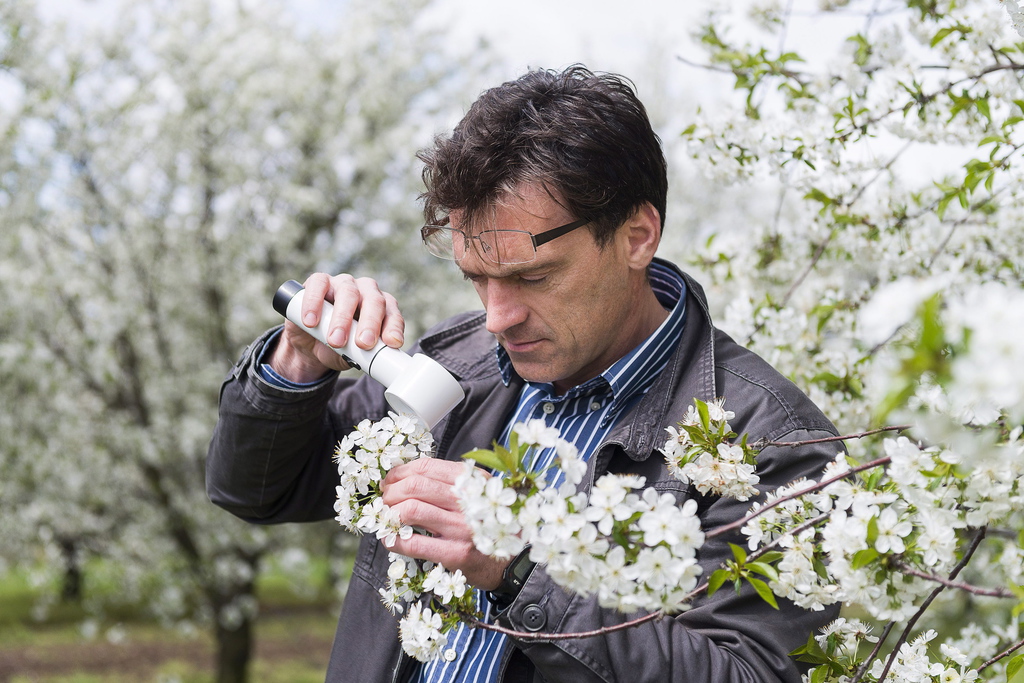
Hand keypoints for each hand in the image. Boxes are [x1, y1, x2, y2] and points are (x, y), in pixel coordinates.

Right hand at [269, 272, 404, 382]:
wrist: (311, 346)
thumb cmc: (340, 348)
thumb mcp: (354, 356)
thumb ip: (363, 355)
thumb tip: (369, 361)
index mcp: (382, 308)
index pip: (393, 314)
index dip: (393, 327)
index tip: (392, 343)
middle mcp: (366, 292)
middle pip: (374, 301)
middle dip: (370, 323)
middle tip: (363, 343)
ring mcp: (344, 284)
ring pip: (348, 292)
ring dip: (342, 318)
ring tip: (334, 340)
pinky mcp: (319, 282)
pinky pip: (319, 284)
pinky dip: (314, 302)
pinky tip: (311, 321)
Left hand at [381, 458, 507, 589]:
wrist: (513, 562)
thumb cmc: (487, 525)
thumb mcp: (478, 495)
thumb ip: (450, 484)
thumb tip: (405, 478)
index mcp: (473, 481)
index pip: (427, 467)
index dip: (400, 472)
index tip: (390, 481)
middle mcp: (468, 501)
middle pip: (415, 486)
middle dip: (391, 491)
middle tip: (384, 500)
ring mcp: (462, 528)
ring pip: (411, 510)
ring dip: (390, 513)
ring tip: (387, 518)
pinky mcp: (455, 553)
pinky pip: (414, 543)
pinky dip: (394, 540)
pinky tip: (391, 540)